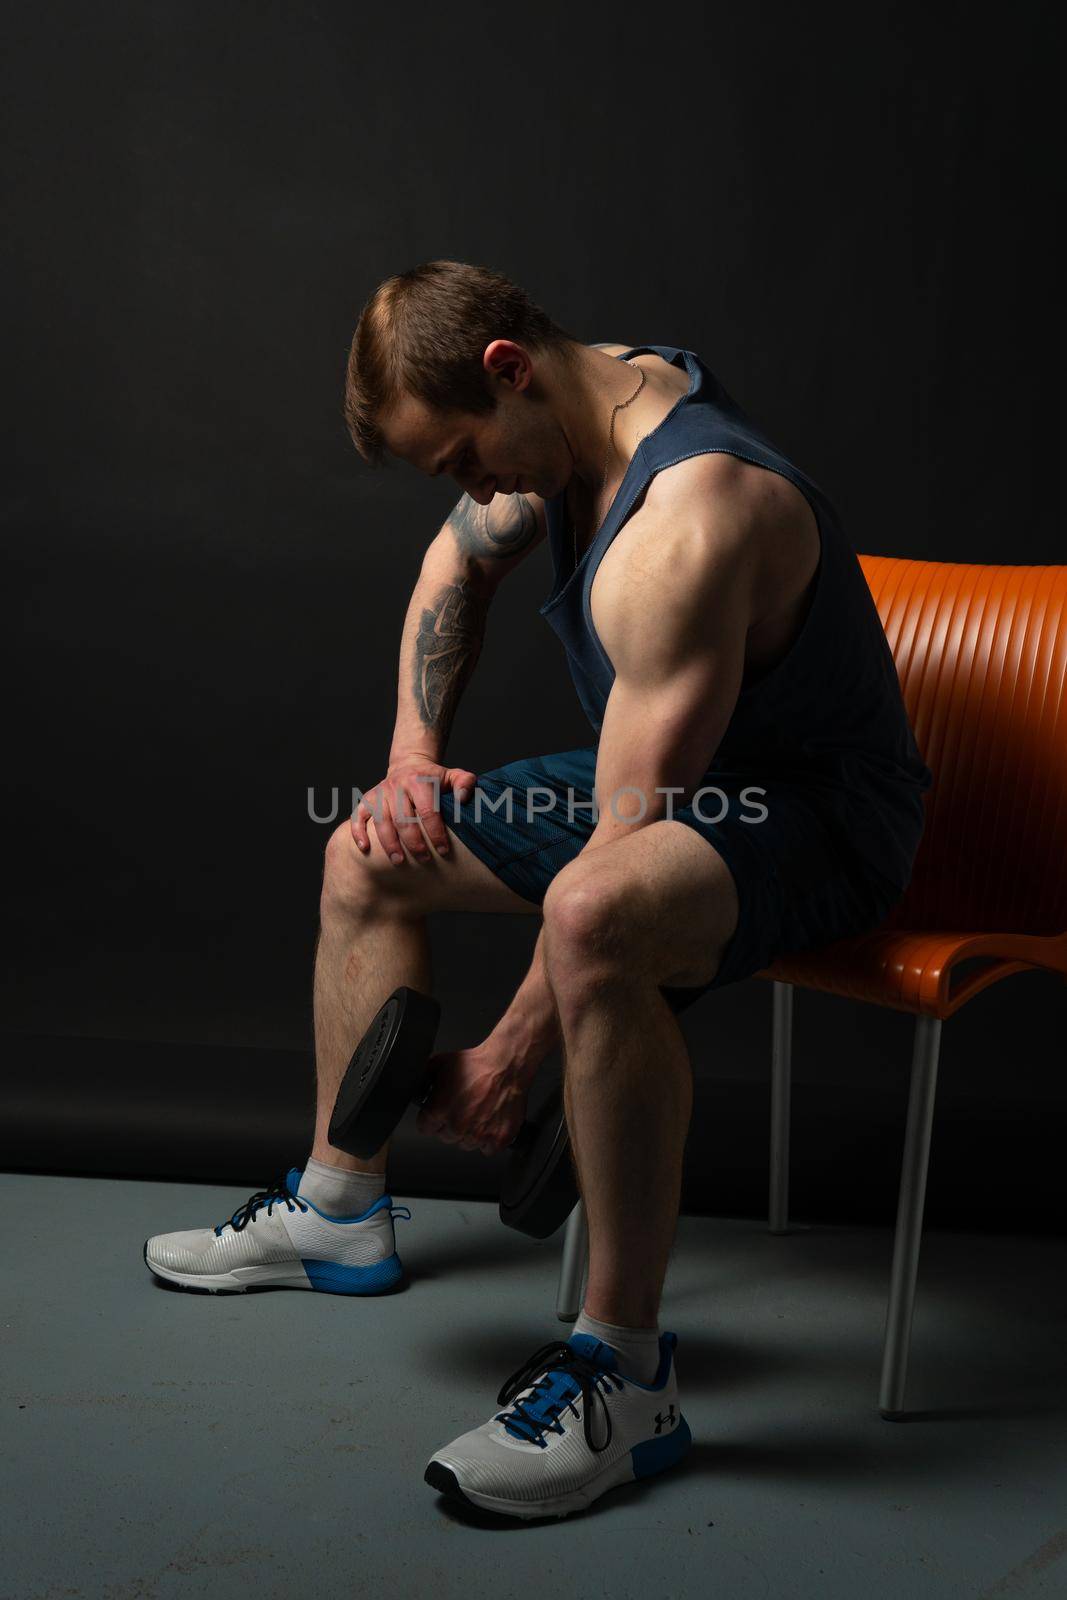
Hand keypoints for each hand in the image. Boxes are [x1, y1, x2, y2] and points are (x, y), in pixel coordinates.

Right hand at [351, 753, 476, 864]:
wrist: (408, 765)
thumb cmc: (434, 778)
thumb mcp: (453, 776)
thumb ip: (465, 783)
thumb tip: (463, 799)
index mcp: (418, 781)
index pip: (427, 810)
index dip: (435, 832)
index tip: (443, 850)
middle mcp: (396, 786)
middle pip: (403, 819)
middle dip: (414, 843)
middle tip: (424, 859)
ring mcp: (380, 793)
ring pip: (381, 821)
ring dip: (389, 844)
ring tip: (399, 862)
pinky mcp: (367, 800)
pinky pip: (358, 816)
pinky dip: (358, 832)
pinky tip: (365, 848)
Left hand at [415, 1042, 528, 1155]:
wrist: (506, 1065)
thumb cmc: (477, 1064)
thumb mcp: (440, 1064)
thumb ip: (425, 1080)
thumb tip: (417, 1088)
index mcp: (438, 1110)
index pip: (425, 1128)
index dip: (433, 1118)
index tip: (440, 1113)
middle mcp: (457, 1126)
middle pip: (446, 1137)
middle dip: (452, 1125)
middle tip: (463, 1108)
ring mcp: (478, 1135)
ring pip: (466, 1144)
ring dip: (470, 1133)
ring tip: (479, 1113)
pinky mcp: (498, 1139)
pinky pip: (488, 1149)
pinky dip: (490, 1139)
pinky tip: (490, 1122)